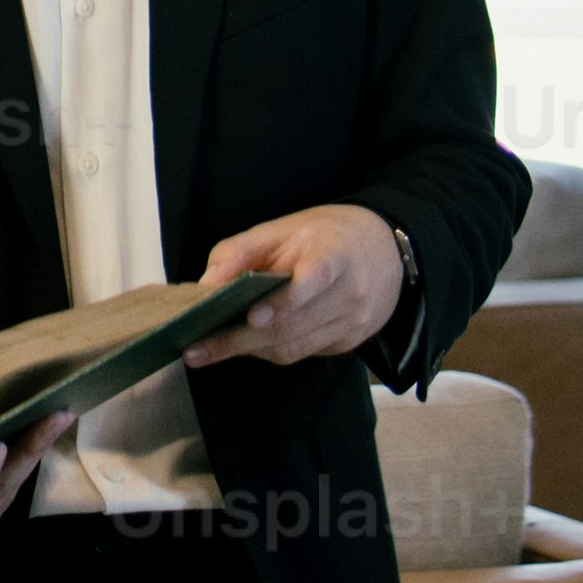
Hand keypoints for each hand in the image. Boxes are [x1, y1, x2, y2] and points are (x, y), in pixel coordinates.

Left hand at [185, 204, 403, 370]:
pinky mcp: (349, 343)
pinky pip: (303, 353)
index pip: (313, 280)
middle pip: (293, 326)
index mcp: (335, 254)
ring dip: (250, 350)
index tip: (251, 316)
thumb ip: (240, 252)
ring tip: (209, 349)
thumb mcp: (281, 229)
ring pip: (294, 348)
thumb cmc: (325, 235)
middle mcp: (350, 294)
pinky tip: (244, 343)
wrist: (386, 250)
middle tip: (197, 349)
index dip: (283, 302)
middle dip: (240, 340)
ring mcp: (353, 323)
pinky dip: (270, 350)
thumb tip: (205, 285)